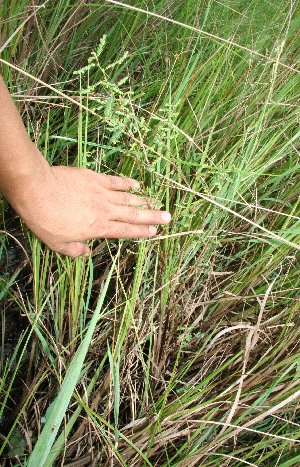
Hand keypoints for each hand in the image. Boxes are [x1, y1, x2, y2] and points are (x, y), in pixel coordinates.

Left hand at [15, 165, 170, 256]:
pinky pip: (115, 181)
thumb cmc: (44, 219)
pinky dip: (127, 183)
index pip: (124, 231)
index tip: (154, 232)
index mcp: (97, 228)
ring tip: (156, 202)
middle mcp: (104, 211)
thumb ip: (74, 250)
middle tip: (168, 217)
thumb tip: (87, 253)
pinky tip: (136, 185)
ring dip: (143, 201)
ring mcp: (101, 193)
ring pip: (127, 198)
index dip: (141, 232)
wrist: (37, 190)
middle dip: (151, 217)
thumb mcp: (56, 243)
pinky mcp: (94, 178)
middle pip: (132, 214)